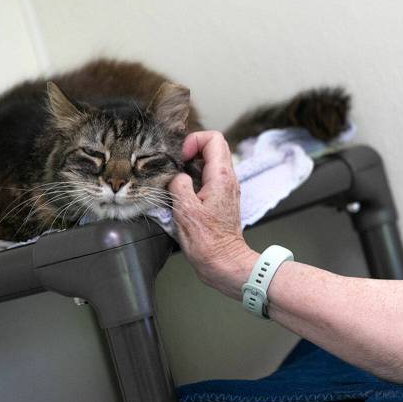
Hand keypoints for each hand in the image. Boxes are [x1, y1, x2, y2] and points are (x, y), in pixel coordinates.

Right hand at [169, 131, 256, 294]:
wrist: (224, 263)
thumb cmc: (208, 242)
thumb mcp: (185, 210)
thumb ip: (179, 185)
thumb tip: (177, 176)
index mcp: (222, 176)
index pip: (214, 138)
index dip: (193, 140)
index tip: (180, 156)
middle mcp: (228, 179)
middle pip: (212, 148)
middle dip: (190, 151)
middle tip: (174, 166)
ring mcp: (225, 189)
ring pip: (209, 163)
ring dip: (190, 167)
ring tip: (175, 182)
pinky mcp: (221, 200)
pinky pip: (207, 179)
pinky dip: (193, 181)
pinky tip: (181, 195)